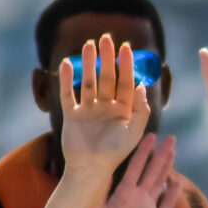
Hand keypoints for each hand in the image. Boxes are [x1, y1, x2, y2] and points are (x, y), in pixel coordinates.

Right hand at [57, 34, 151, 172]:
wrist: (91, 169)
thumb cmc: (115, 153)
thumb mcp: (134, 131)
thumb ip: (141, 109)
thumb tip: (141, 85)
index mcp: (123, 110)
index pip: (126, 82)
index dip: (126, 65)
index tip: (126, 47)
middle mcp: (106, 107)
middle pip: (107, 78)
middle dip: (107, 58)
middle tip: (107, 38)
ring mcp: (88, 110)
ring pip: (88, 82)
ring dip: (88, 64)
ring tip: (89, 45)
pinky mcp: (72, 115)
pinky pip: (68, 94)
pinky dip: (67, 79)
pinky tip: (67, 64)